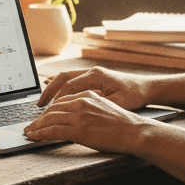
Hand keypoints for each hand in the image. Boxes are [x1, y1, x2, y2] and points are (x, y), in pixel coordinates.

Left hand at [24, 90, 151, 153]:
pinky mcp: (78, 129)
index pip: (61, 101)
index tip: (42, 116)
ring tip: (29, 132)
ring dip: (35, 126)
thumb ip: (90, 109)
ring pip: (49, 118)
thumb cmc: (123, 124)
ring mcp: (79, 115)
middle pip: (52, 108)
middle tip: (30, 126)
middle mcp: (81, 101)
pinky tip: (34, 137)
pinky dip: (39, 134)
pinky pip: (52, 131)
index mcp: (88, 94)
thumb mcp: (105, 108)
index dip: (49, 109)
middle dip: (38, 118)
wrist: (134, 131)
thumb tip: (79, 118)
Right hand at [37, 66, 151, 110]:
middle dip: (49, 91)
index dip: (56, 99)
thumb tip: (80, 112)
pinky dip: (61, 87)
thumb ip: (99, 106)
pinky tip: (54, 95)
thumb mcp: (117, 104)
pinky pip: (72, 80)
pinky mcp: (93, 78)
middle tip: (38, 106)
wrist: (146, 88)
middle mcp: (91, 72)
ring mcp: (92, 73)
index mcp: (96, 76)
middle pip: (63, 78)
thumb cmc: (134, 96)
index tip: (47, 111)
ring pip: (65, 78)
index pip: (69, 85)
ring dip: (53, 89)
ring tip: (42, 102)